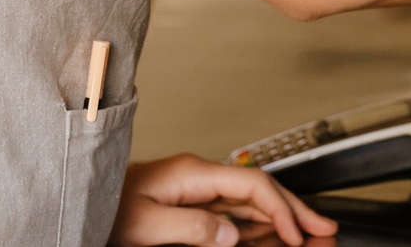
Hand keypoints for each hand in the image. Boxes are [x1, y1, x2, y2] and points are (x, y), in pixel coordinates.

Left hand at [111, 153, 337, 246]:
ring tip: (311, 234)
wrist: (86, 200)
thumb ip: (191, 227)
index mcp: (193, 174)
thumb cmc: (107, 208)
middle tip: (324, 229)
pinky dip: (262, 225)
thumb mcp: (146, 223)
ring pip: (253, 203)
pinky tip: (275, 236)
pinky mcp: (194, 205)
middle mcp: (200, 178)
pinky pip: (237, 214)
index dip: (279, 209)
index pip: (251, 186)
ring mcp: (199, 191)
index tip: (296, 234)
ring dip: (283, 218)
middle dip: (295, 208)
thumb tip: (232, 233)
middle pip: (261, 190)